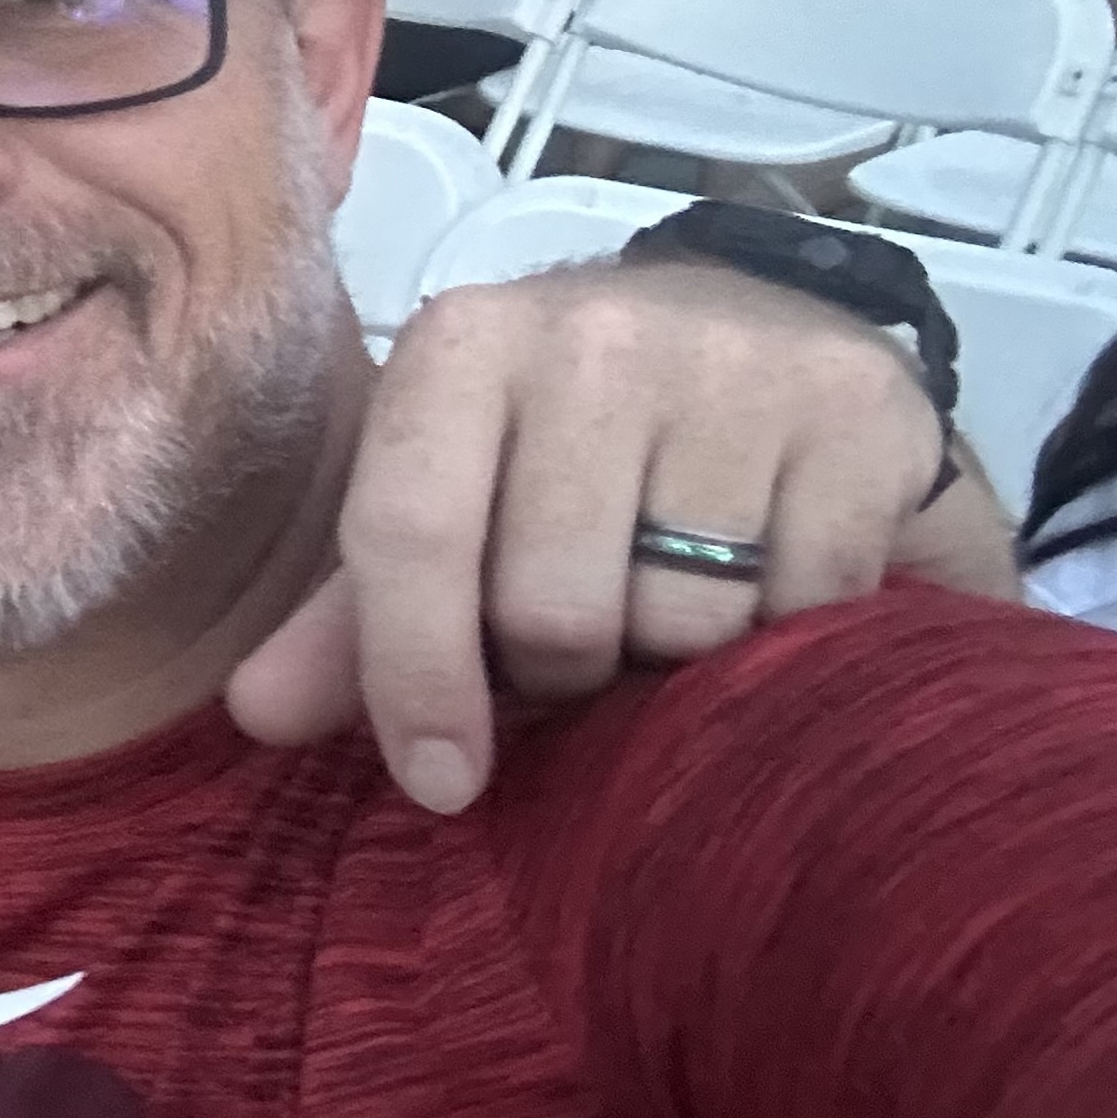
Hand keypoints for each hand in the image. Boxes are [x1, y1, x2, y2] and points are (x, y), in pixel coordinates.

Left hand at [227, 255, 986, 811]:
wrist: (768, 341)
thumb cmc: (570, 448)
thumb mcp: (451, 502)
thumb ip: (355, 614)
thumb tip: (257, 714)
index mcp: (461, 345)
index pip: (410, 531)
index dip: (414, 674)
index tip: (440, 782)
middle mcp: (591, 335)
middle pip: (553, 609)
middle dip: (565, 670)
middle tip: (591, 636)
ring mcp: (736, 365)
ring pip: (686, 624)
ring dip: (681, 661)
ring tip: (683, 596)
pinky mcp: (860, 414)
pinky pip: (808, 612)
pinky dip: (791, 637)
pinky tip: (779, 583)